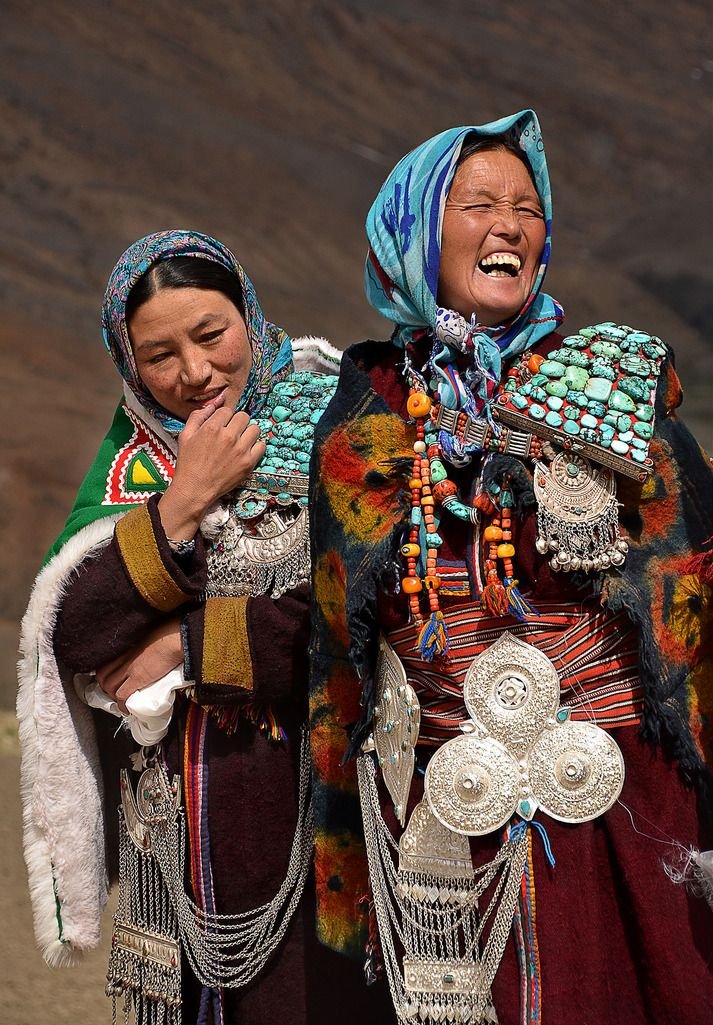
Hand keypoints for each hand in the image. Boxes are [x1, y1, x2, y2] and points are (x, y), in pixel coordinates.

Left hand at [95, 618, 182, 712]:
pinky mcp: (138, 678)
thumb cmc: (170, 633)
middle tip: (115, 693)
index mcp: (128, 646)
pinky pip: (123, 695)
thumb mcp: (153, 636)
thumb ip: (147, 645)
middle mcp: (124, 656)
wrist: (175, 638)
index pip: (108, 662)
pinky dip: (122, 704)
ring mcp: (129, 667)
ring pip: (108, 686)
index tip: (113, 680)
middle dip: (105, 687)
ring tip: (122, 702)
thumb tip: (152, 651)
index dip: (107, 674)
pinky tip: (127, 709)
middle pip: (103, 675)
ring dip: (113, 696)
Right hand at [159, 395, 264, 538]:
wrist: (195, 489)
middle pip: (244, 416)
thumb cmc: (188, 463)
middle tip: (232, 432)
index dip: (224, 417)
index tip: (221, 425)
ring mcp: (240, 450)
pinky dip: (256, 446)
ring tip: (240, 441)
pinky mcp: (248, 463)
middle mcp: (228, 436)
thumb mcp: (185, 435)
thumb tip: (213, 405)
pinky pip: (262, 445)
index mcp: (212, 427)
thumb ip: (197, 416)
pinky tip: (246, 451)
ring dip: (248, 432)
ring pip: (255, 428)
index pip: (227, 410)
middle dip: (237, 422)